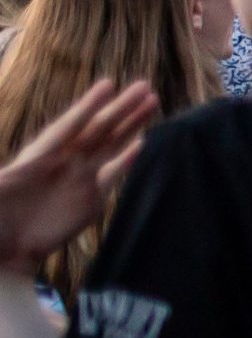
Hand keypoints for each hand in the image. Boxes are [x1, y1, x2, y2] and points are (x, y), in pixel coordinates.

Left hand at [0, 80, 158, 274]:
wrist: (7, 251)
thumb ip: (3, 179)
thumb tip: (1, 171)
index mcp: (38, 158)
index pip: (67, 128)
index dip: (86, 107)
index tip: (107, 85)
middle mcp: (62, 162)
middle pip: (96, 130)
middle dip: (120, 108)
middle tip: (144, 86)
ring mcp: (79, 178)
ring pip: (109, 145)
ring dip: (130, 124)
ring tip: (151, 101)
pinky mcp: (91, 199)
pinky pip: (113, 174)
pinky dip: (127, 159)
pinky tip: (141, 143)